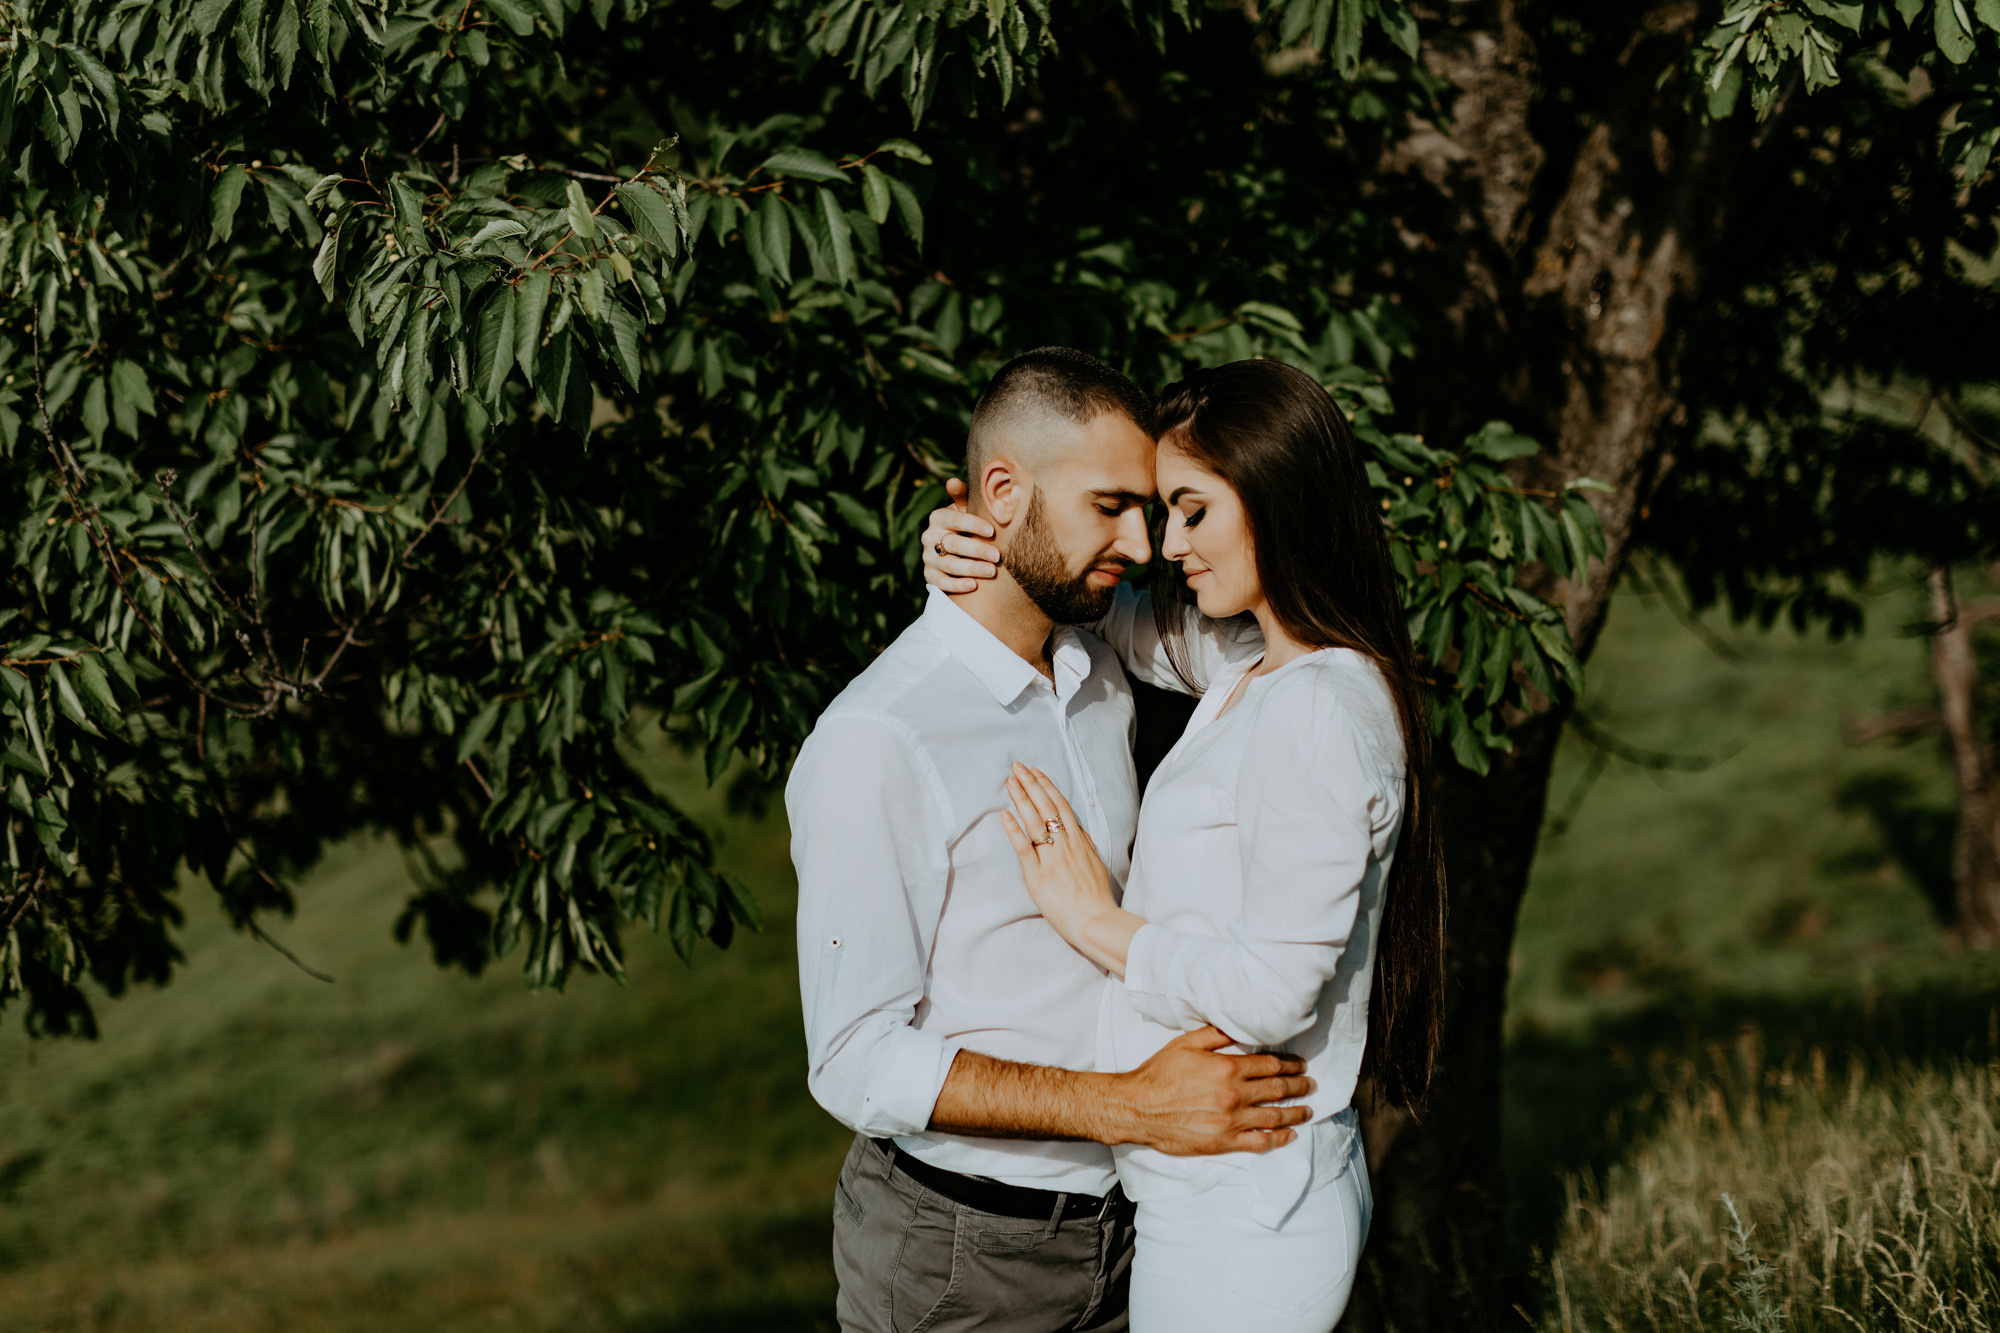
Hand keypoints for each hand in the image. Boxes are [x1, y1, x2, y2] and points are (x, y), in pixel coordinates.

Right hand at [921, 477, 1000, 593]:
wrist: (953, 548)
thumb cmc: (965, 524)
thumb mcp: (964, 508)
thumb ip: (963, 496)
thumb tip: (953, 481)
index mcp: (938, 517)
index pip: (955, 520)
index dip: (973, 525)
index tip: (993, 531)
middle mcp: (929, 537)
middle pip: (953, 545)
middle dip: (977, 550)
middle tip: (998, 556)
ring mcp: (928, 557)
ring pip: (949, 565)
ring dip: (971, 568)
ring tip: (992, 571)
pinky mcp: (930, 576)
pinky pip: (941, 583)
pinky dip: (957, 585)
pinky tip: (974, 585)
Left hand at [1000, 763, 1139, 975]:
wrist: (1096, 921)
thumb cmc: (1096, 898)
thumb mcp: (1095, 864)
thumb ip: (1083, 845)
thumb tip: (1074, 830)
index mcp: (1079, 841)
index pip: (1060, 806)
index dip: (1046, 786)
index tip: (1034, 772)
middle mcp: (1066, 845)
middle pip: (1046, 807)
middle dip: (1031, 784)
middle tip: (1017, 766)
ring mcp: (1052, 859)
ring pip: (1035, 822)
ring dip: (1021, 799)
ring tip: (1010, 782)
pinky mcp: (1039, 876)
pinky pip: (1025, 849)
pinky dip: (1014, 830)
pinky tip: (1005, 815)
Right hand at [1109, 1026, 1314, 1154]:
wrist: (1137, 1108)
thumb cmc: (1159, 1074)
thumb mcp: (1186, 1043)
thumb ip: (1216, 1034)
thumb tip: (1238, 1026)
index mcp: (1227, 1068)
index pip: (1270, 1065)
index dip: (1290, 1065)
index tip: (1300, 1065)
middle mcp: (1234, 1095)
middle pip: (1278, 1090)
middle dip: (1299, 1086)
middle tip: (1311, 1084)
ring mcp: (1231, 1121)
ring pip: (1275, 1117)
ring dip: (1296, 1113)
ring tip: (1308, 1109)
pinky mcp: (1224, 1142)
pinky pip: (1260, 1142)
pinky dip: (1279, 1139)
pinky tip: (1289, 1135)